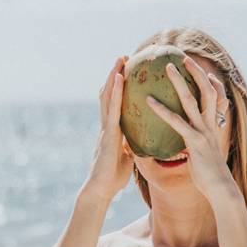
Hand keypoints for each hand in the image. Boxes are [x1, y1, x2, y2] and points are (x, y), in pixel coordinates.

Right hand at [83, 56, 135, 202]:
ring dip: (113, 76)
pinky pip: (112, 109)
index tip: (128, 71)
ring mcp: (105, 128)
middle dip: (115, 74)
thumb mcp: (128, 158)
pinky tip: (119, 79)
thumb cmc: (113, 177)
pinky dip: (115, 92)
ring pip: (108, 97)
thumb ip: (132, 146)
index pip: (116, 104)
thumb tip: (145, 141)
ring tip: (121, 59)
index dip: (119, 87)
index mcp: (113, 130)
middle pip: (110, 94)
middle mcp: (107, 125)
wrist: (101, 190)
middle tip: (124, 56)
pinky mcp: (107, 134)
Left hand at [145, 56, 234, 199]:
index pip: (214, 98)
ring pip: (193, 100)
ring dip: (180, 81)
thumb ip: (194, 144)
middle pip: (206, 91)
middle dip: (196, 72)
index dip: (209, 82)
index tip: (200, 71)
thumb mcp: (202, 155)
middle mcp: (210, 124)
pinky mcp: (195, 142)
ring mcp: (204, 131)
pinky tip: (149, 101)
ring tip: (167, 67)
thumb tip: (186, 144)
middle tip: (182, 57)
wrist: (220, 190)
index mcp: (212, 126)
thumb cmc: (209, 176)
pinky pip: (177, 122)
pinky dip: (162, 110)